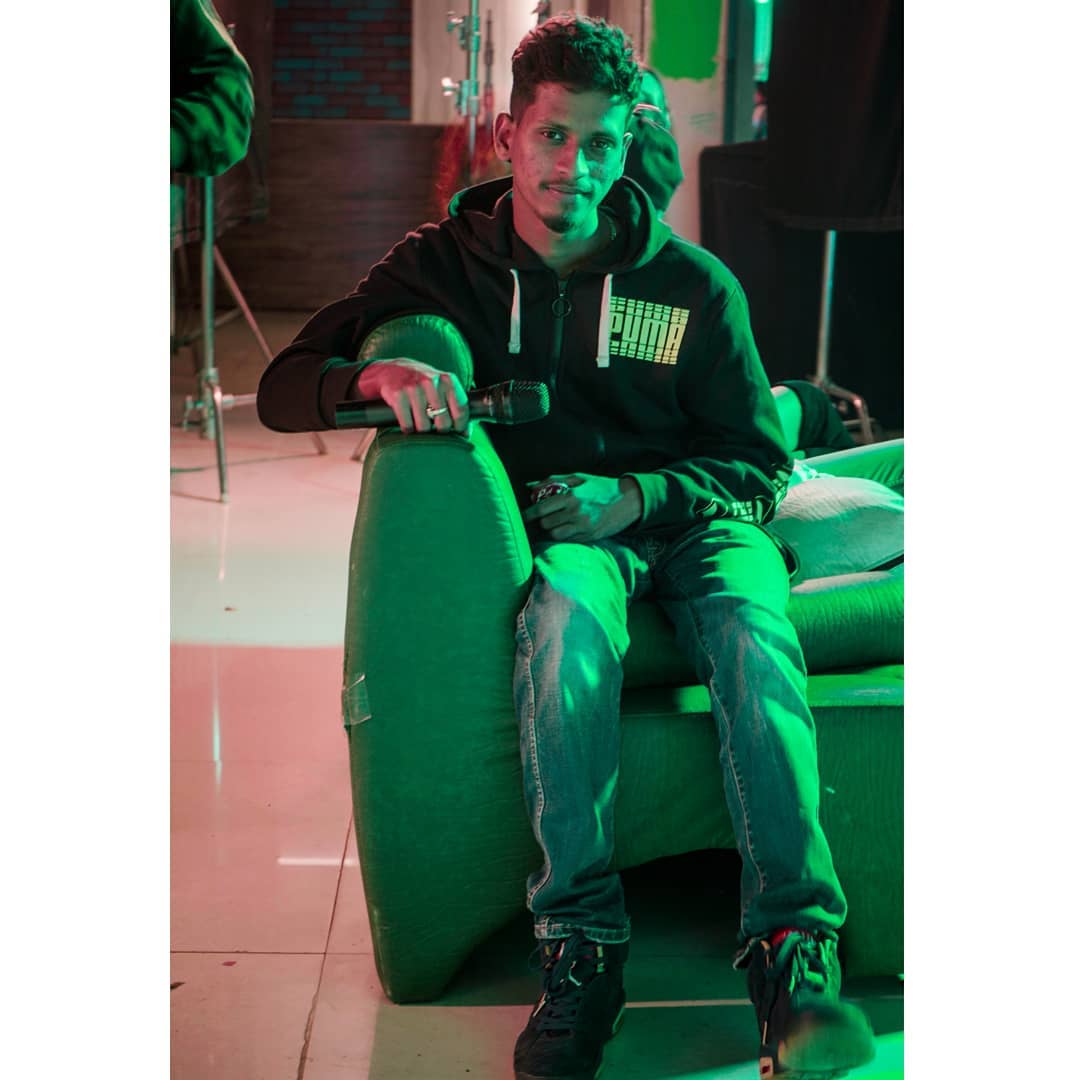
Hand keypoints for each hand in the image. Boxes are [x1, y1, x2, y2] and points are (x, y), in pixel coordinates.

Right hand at [355, 358, 469, 433]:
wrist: (389, 370)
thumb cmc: (421, 383)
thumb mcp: (441, 387)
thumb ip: (456, 405)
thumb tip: (466, 433)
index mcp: (448, 380)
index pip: (461, 411)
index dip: (460, 427)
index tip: (456, 431)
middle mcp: (432, 382)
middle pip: (443, 423)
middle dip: (439, 430)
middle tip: (433, 427)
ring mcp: (414, 388)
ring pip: (424, 427)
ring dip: (421, 430)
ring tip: (418, 422)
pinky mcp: (398, 395)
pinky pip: (407, 425)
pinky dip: (407, 428)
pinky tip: (407, 421)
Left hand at [523, 473, 642, 540]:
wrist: (628, 501)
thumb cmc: (601, 486)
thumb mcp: (579, 478)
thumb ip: (553, 481)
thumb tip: (530, 486)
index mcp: (572, 496)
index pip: (541, 508)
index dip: (528, 514)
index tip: (521, 516)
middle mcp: (576, 513)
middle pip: (546, 524)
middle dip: (541, 521)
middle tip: (544, 517)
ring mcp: (583, 527)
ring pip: (555, 535)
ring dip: (551, 530)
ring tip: (555, 523)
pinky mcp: (589, 537)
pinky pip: (568, 540)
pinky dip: (564, 536)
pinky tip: (567, 528)